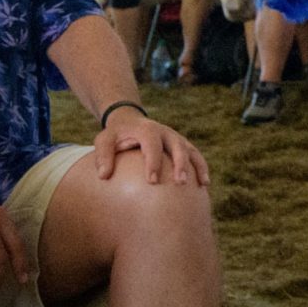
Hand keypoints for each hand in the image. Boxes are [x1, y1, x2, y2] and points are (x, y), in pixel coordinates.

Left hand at [93, 112, 209, 186]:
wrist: (130, 121)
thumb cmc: (115, 135)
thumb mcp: (104, 140)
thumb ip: (103, 155)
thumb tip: (104, 176)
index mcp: (146, 130)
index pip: (152, 145)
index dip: (153, 162)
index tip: (151, 181)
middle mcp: (165, 132)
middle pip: (178, 146)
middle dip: (180, 164)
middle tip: (180, 182)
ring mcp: (176, 138)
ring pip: (191, 150)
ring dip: (197, 166)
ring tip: (202, 184)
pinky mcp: (182, 145)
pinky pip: (195, 155)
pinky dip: (202, 167)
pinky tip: (205, 184)